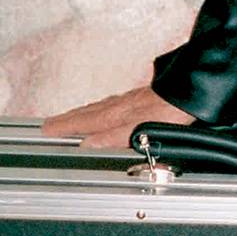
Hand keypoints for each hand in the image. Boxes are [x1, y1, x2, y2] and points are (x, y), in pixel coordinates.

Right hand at [41, 85, 191, 147]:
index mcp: (118, 115)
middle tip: (48, 124)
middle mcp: (120, 105)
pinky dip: (98, 108)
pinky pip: (111, 103)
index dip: (65, 127)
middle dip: (67, 119)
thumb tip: (89, 144)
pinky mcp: (141, 97)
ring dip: (81, 113)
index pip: (85, 123)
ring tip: (68, 118)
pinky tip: (102, 108)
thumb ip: (114, 137)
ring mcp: (130, 100)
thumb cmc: (171, 110)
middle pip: (88, 114)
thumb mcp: (142, 130)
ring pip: (98, 108)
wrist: (190, 91)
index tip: (46, 129)